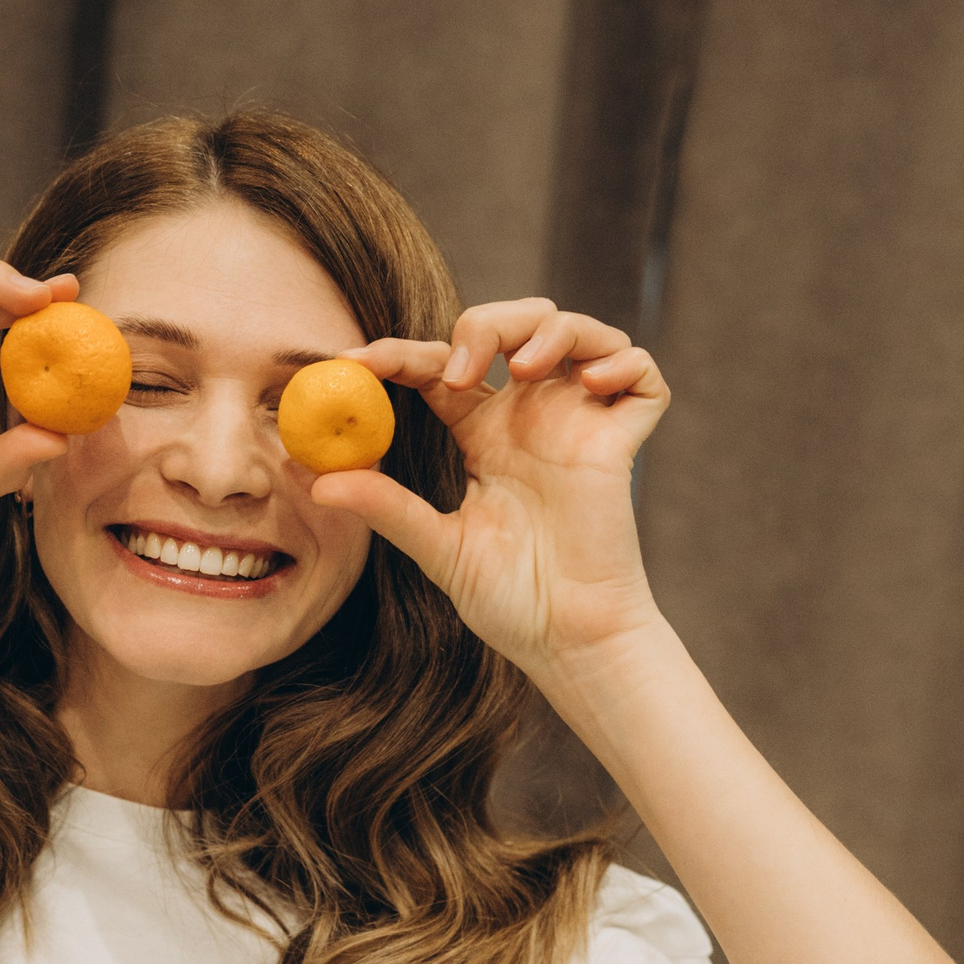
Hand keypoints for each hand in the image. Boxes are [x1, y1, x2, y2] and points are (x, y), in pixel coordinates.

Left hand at [313, 299, 667, 679]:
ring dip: (549, 330)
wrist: (566, 639)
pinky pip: (643, 377)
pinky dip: (624, 362)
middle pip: (514, 326)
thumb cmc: (507, 601)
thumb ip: (387, 506)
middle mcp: (532, 418)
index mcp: (483, 434)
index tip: (355, 360)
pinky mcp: (622, 442)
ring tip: (523, 368)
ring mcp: (581, 424)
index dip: (400, 352)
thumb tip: (319, 480)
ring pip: (577, 332)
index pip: (442, 366)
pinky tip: (591, 382)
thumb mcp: (437, 547)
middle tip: (460, 367)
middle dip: (486, 324)